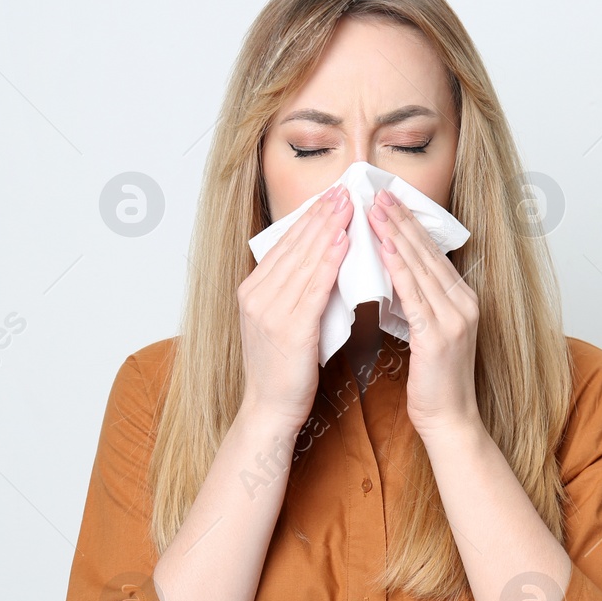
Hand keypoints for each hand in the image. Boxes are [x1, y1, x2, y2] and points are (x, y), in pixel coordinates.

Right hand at [237, 184, 351, 429]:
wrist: (270, 410)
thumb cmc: (283, 370)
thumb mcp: (282, 322)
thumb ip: (294, 292)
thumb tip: (321, 263)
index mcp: (252, 291)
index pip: (284, 246)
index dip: (308, 219)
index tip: (330, 196)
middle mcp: (256, 296)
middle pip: (293, 247)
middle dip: (320, 215)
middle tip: (343, 190)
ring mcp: (270, 311)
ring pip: (304, 261)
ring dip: (328, 229)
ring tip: (348, 206)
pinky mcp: (289, 329)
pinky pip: (313, 287)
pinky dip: (329, 261)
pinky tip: (344, 242)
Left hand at [368, 188, 480, 438]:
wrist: (450, 421)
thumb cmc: (435, 383)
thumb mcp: (429, 335)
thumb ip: (419, 305)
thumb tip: (395, 277)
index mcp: (462, 300)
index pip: (432, 253)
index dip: (410, 225)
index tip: (388, 201)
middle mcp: (463, 303)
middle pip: (427, 253)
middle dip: (401, 220)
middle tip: (378, 192)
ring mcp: (454, 318)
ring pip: (420, 267)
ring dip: (395, 235)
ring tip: (375, 209)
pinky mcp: (439, 335)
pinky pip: (414, 294)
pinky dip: (397, 268)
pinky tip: (383, 248)